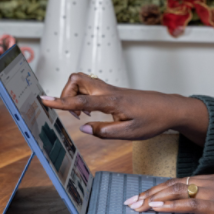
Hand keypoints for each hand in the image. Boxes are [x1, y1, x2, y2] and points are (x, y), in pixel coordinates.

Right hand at [39, 73, 208, 144]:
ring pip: (82, 81)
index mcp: (112, 102)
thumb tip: (84, 128)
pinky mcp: (112, 91)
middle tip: (74, 115)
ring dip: (75, 96)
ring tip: (84, 116)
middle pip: (77, 80)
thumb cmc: (153, 120)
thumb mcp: (130, 133)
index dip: (61, 102)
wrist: (170, 108)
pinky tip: (92, 112)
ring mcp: (110, 89)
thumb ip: (106, 132)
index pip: (81, 100)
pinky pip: (90, 87)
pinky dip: (83, 97)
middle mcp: (109, 91)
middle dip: (66, 94)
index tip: (44, 100)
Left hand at [123, 173, 213, 213]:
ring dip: (153, 199)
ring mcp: (212, 191)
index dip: (160, 187)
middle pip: (173, 184)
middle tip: (130, 200)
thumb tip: (204, 202)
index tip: (144, 194)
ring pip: (176, 191)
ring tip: (136, 205)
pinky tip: (156, 208)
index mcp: (213, 177)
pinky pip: (187, 203)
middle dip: (149, 192)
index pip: (180, 181)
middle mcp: (210, 180)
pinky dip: (169, 205)